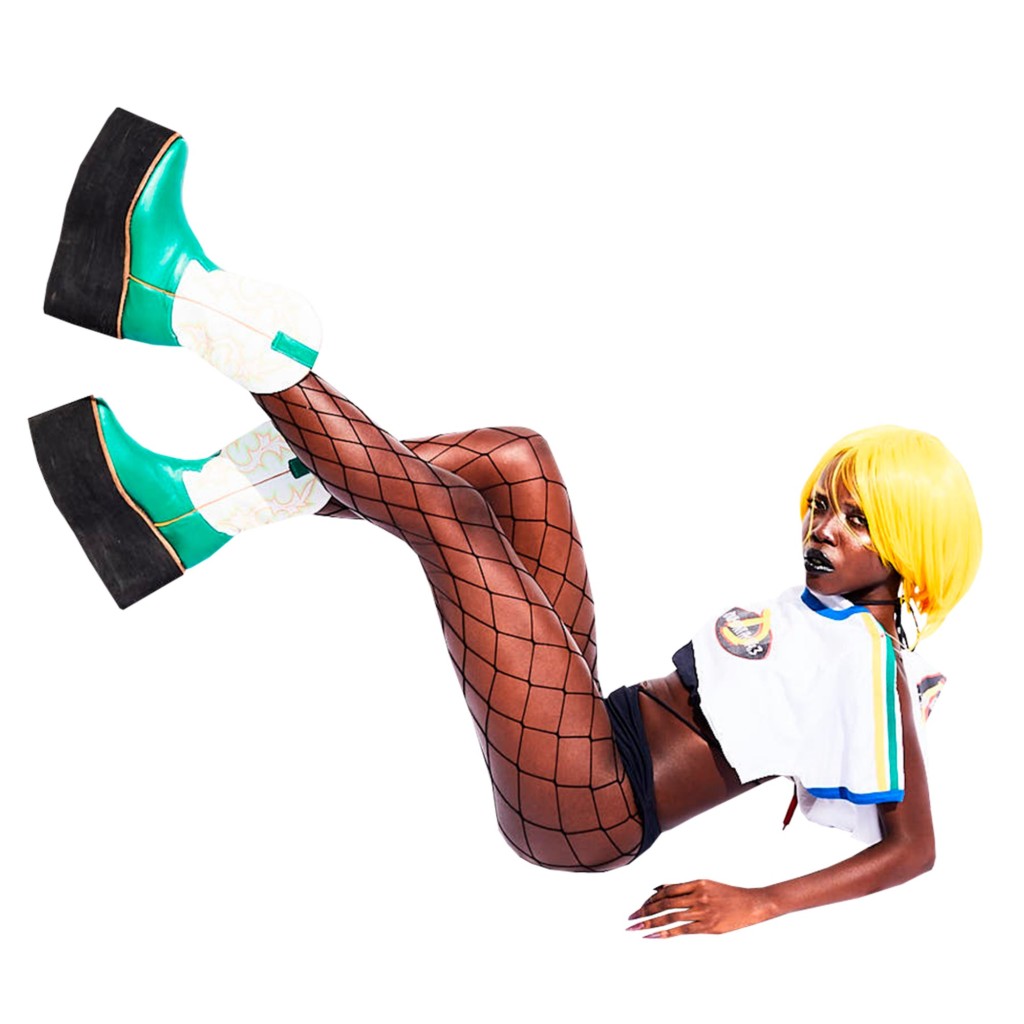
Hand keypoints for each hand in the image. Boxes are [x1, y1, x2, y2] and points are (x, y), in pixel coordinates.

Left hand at [626, 879, 774, 936]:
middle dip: (644, 911)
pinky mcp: (707, 926)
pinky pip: (681, 930)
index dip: (650, 899)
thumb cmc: (727, 894)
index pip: (666, 891)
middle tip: (629, 918)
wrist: (752, 904)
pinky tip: (651, 937)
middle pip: (664, 903)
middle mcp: (697, 896)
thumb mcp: (705, 884)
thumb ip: (683, 887)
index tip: (639, 907)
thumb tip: (658, 889)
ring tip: (635, 928)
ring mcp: (702, 911)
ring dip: (649, 923)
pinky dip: (664, 933)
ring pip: (669, 916)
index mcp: (696, 883)